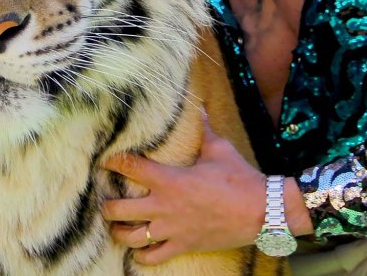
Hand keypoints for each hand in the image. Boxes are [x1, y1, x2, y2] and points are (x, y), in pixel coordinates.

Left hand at [102, 118, 266, 264]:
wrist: (260, 211)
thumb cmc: (238, 178)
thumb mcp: (219, 150)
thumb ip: (204, 131)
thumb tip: (200, 108)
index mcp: (169, 179)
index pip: (130, 167)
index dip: (114, 162)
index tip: (107, 160)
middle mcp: (163, 206)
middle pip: (118, 209)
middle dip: (107, 205)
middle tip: (106, 200)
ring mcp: (171, 229)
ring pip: (129, 237)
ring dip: (118, 231)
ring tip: (116, 226)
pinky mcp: (183, 245)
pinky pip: (152, 258)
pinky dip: (142, 256)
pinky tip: (139, 251)